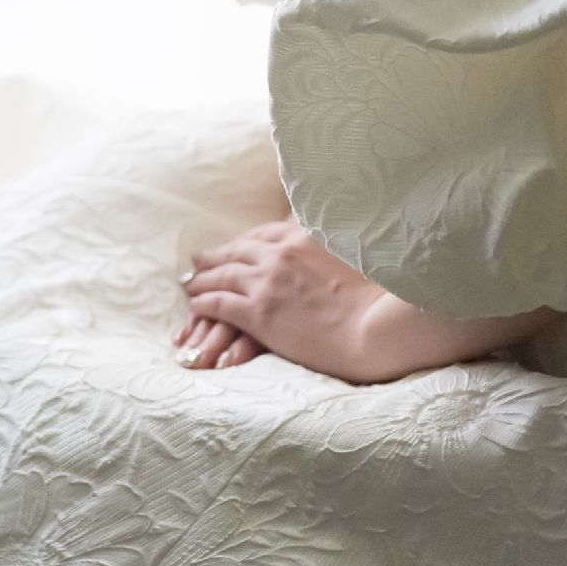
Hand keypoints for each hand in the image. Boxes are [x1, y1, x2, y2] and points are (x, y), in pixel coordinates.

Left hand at [175, 214, 385, 382]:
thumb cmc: (375, 299)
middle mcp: (279, 254)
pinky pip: (218, 304)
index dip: (241, 243)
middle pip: (235, 252)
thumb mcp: (353, 256)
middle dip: (214, 258)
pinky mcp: (258, 313)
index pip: (260, 236)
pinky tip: (195, 305)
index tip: (231, 248)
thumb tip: (327, 246)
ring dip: (201, 280)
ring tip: (190, 284)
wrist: (376, 329)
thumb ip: (330, 246)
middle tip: (198, 262)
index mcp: (302, 237)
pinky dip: (203, 302)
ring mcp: (266, 282)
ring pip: (220, 276)